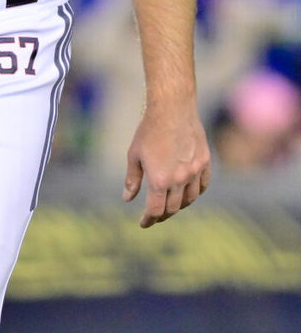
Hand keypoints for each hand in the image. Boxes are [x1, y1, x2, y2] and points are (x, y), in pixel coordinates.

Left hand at [123, 102, 210, 227]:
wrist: (172, 109)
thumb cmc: (149, 131)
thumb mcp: (134, 155)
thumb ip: (132, 179)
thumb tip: (127, 199)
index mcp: (160, 180)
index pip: (155, 210)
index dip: (149, 219)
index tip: (143, 223)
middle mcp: (179, 179)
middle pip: (173, 208)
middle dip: (163, 215)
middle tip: (155, 216)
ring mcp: (195, 171)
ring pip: (189, 199)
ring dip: (179, 205)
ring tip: (171, 205)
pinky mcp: (205, 162)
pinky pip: (202, 185)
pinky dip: (195, 192)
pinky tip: (189, 192)